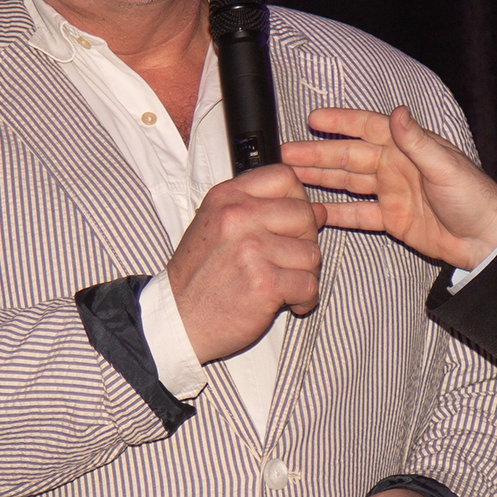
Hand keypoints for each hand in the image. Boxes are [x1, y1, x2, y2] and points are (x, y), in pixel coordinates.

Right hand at [166, 165, 324, 362]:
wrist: (178, 319)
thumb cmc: (200, 277)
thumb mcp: (218, 227)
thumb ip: (262, 212)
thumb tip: (319, 209)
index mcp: (227, 197)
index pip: (284, 177)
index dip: (299, 199)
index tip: (293, 222)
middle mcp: (238, 217)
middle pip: (305, 215)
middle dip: (307, 241)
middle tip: (292, 261)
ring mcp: (252, 249)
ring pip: (311, 253)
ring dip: (307, 274)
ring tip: (287, 285)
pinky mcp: (264, 283)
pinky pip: (309, 284)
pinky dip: (305, 298)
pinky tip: (289, 303)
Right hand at [281, 106, 496, 270]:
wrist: (486, 239)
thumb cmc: (474, 197)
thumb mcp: (444, 166)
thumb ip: (417, 142)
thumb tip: (398, 112)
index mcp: (408, 148)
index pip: (368, 128)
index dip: (341, 122)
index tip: (314, 120)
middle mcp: (396, 166)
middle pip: (349, 157)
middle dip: (318, 155)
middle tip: (287, 155)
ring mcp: (392, 193)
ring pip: (349, 184)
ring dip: (321, 180)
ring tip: (291, 179)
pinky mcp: (392, 219)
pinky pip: (359, 214)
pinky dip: (337, 212)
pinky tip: (315, 211)